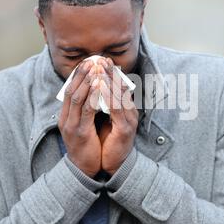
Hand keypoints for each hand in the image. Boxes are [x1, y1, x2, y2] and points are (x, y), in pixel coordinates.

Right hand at [58, 60, 102, 177]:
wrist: (84, 170)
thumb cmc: (88, 147)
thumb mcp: (85, 126)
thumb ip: (87, 111)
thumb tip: (97, 94)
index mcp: (66, 116)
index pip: (69, 90)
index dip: (78, 75)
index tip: (87, 62)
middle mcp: (65, 119)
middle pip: (71, 90)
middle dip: (82, 74)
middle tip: (91, 60)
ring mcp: (71, 125)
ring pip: (76, 97)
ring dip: (86, 81)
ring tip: (95, 68)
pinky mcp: (80, 132)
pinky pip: (86, 110)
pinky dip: (92, 96)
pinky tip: (99, 86)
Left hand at [97, 58, 138, 175]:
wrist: (114, 165)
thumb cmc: (108, 143)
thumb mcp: (105, 121)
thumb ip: (104, 107)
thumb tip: (94, 91)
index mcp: (124, 109)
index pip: (119, 87)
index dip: (111, 72)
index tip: (101, 60)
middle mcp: (129, 112)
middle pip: (122, 87)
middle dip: (111, 72)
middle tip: (101, 58)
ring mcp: (129, 119)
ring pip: (120, 95)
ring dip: (110, 80)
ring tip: (100, 68)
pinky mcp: (125, 129)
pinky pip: (117, 109)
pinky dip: (109, 95)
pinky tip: (102, 86)